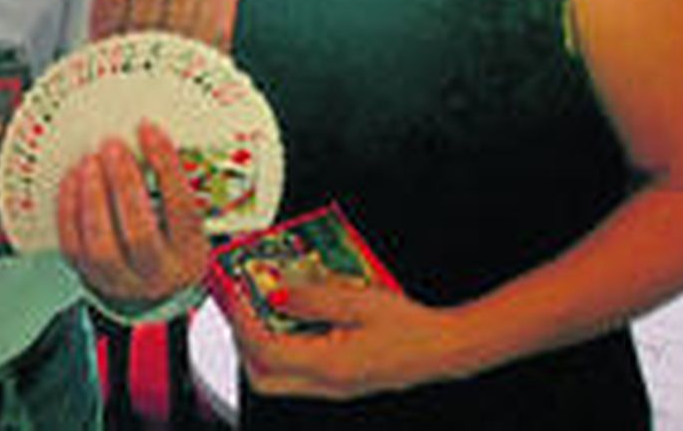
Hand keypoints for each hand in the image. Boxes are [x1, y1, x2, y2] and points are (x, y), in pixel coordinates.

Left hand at [57, 120, 209, 306]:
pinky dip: (69, 210)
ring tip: (90, 161)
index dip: (166, 166)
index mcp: (189, 253)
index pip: (181, 209)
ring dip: (92, 197)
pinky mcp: (90, 277)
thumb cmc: (170, 243)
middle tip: (112, 146)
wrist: (151, 290)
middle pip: (139, 233)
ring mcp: (121, 280)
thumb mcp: (185, 221)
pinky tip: (73, 181)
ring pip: (101, 245)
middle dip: (123, 183)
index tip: (148, 131)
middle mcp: (157, 273)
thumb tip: (144, 136)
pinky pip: (73, 246)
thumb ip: (171, 186)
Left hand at [226, 276, 469, 399]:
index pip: (265, 351)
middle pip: (263, 376)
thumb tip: (276, 295)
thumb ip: (312, 298)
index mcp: (327, 365)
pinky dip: (288, 345)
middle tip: (243, 307)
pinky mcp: (342, 380)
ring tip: (267, 306)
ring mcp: (334, 386)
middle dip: (244, 342)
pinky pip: (301, 370)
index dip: (243, 323)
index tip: (236, 297)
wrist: (446, 348)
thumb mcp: (358, 300)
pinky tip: (298, 317)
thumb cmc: (411, 327)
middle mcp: (326, 383)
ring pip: (280, 376)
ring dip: (265, 343)